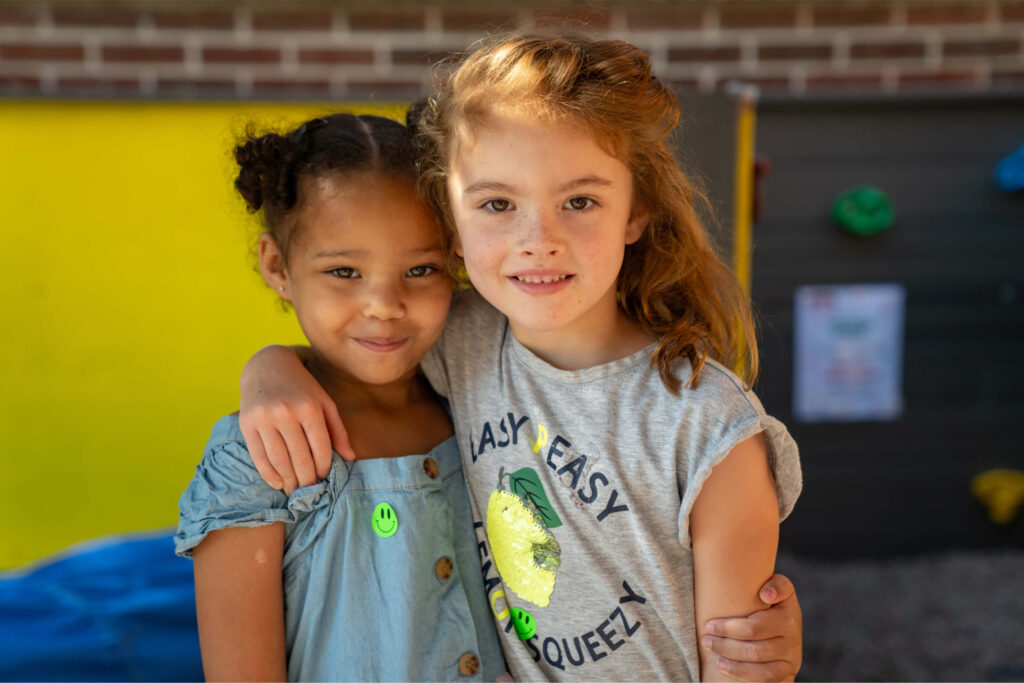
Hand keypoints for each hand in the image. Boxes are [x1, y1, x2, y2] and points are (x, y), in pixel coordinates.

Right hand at [239, 345, 354, 494]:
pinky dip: (269, 474)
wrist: (266, 365)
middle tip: (310, 492)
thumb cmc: (301, 387)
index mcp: (309, 407)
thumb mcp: (324, 402)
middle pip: (300, 458)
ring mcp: (264, 419)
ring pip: (279, 460)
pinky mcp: (247, 424)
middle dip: (307, 480)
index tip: (324, 479)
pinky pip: (258, 456)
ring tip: (295, 491)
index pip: (320, 448)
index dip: (324, 468)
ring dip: (289, 481)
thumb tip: (351, 458)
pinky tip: (278, 483)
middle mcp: (286, 413)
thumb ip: (337, 430)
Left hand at [701, 573, 801, 681]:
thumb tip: (765, 595)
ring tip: (711, 651)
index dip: (730, 628)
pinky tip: (723, 667)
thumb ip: (775, 585)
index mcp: (788, 613)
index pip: (755, 625)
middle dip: (724, 642)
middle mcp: (793, 636)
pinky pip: (766, 678)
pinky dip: (742, 673)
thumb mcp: (775, 588)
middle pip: (754, 644)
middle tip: (705, 637)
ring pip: (759, 662)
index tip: (708, 624)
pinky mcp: (788, 673)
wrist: (783, 627)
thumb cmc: (768, 602)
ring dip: (731, 659)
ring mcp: (791, 657)